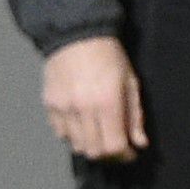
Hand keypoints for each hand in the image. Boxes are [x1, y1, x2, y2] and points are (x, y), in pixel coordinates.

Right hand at [43, 35, 144, 162]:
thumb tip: (139, 142)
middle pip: (94, 151)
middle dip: (109, 155)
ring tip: (100, 134)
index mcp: (107, 101)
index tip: (130, 153)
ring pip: (76, 145)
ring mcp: (63, 108)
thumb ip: (135, 115)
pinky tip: (82, 123)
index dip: (124, 155)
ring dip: (91, 145)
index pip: (114, 145)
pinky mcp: (49, 105)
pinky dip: (73, 135)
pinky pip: (61, 133)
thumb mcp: (130, 81)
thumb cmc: (107, 54)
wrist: (76, 33)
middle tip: (117, 147)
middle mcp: (83, 108)